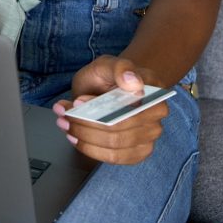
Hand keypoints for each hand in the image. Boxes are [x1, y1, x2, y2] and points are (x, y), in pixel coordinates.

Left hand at [53, 55, 169, 165]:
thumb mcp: (107, 64)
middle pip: (120, 129)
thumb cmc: (107, 77)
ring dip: (85, 137)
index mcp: (154, 89)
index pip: (132, 106)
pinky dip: (91, 149)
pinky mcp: (138, 152)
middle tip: (65, 115)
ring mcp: (150, 135)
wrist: (105, 89)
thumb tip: (133, 82)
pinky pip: (114, 158)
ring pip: (115, 145)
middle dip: (87, 124)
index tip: (78, 101)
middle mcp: (157, 114)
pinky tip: (76, 138)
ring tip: (66, 124)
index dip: (102, 108)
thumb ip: (119, 67)